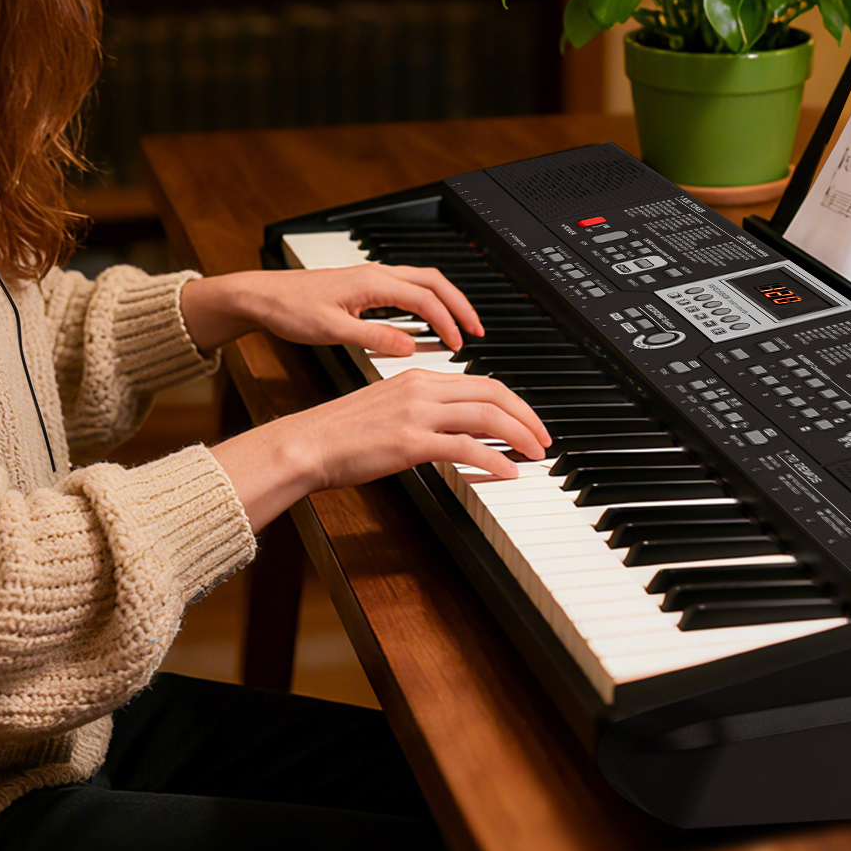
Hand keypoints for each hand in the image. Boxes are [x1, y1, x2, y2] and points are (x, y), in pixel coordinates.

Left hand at [181, 265, 484, 356]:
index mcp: (372, 282)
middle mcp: (376, 275)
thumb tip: (410, 347)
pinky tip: (425, 323)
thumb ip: (374, 338)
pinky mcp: (363, 286)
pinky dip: (425, 304)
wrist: (261, 296)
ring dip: (444, 303)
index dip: (448, 322)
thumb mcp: (333, 331)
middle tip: (477, 331)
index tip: (460, 344)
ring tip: (459, 327)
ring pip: (421, 283)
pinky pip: (406, 289)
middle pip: (433, 282)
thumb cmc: (289, 310)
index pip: (425, 299)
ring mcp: (370, 278)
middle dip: (459, 305)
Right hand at [213, 370, 551, 532]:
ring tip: (535, 454)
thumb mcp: (387, 409)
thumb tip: (456, 430)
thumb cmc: (340, 433)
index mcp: (417, 377)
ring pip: (485, 416)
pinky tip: (508, 472)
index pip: (480, 382)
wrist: (307, 443)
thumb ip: (422, 411)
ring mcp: (417, 414)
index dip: (513, 402)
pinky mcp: (410, 441)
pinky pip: (465, 447)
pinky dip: (494, 459)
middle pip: (492, 394)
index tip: (528, 421)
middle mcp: (421, 389)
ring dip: (519, 435)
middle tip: (544, 438)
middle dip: (526, 416)